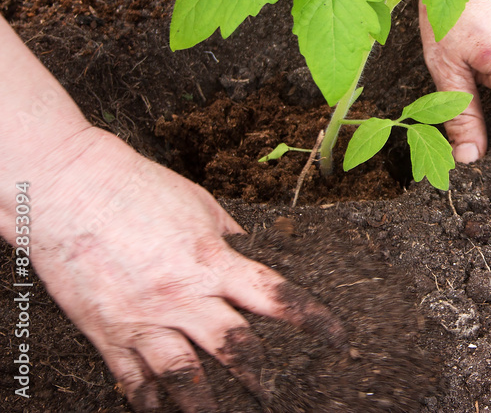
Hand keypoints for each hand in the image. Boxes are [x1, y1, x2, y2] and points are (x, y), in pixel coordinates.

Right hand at [29, 127, 341, 411]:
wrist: (67, 188)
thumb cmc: (135, 187)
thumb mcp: (198, 203)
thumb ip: (224, 233)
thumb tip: (243, 245)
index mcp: (212, 261)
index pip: (276, 298)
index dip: (312, 319)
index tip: (336, 336)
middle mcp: (182, 297)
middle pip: (233, 348)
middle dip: (256, 374)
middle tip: (270, 391)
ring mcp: (144, 319)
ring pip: (184, 376)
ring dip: (204, 402)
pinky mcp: (107, 331)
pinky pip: (133, 378)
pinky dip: (148, 398)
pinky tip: (159, 408)